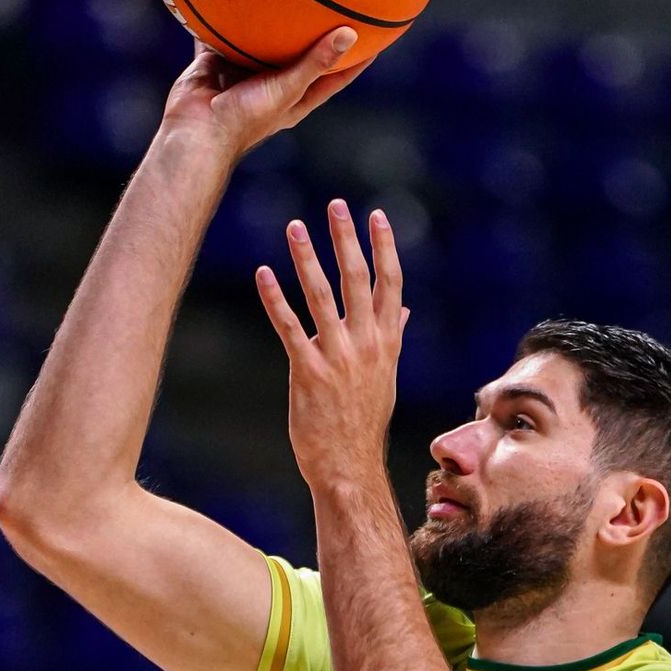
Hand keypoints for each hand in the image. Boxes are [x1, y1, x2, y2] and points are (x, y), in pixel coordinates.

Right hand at [160, 28, 361, 166]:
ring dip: (269, 17)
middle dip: (314, 28)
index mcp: (296, 97)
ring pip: (262, 39)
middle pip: (300, 51)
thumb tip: (350, 34)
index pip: (337, 75)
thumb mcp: (287, 89)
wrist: (195, 132)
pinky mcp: (217, 60)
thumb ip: (315, 62)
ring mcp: (244, 71)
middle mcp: (272, 83)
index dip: (359, 58)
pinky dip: (225, 13)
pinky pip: (223, 31)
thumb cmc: (244, 119)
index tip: (380, 34)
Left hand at [257, 201, 406, 495]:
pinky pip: (290, 328)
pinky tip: (264, 274)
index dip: (384, 248)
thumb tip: (405, 310)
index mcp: (385, 343)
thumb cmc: (362, 421)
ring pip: (322, 297)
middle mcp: (366, 345)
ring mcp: (338, 358)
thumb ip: (392, 338)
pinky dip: (276, 299)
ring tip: (294, 227)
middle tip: (336, 205)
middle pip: (357, 280)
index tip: (376, 216)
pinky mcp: (310, 373)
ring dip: (307, 258)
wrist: (349, 466)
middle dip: (346, 239)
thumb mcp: (384, 376)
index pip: (389, 284)